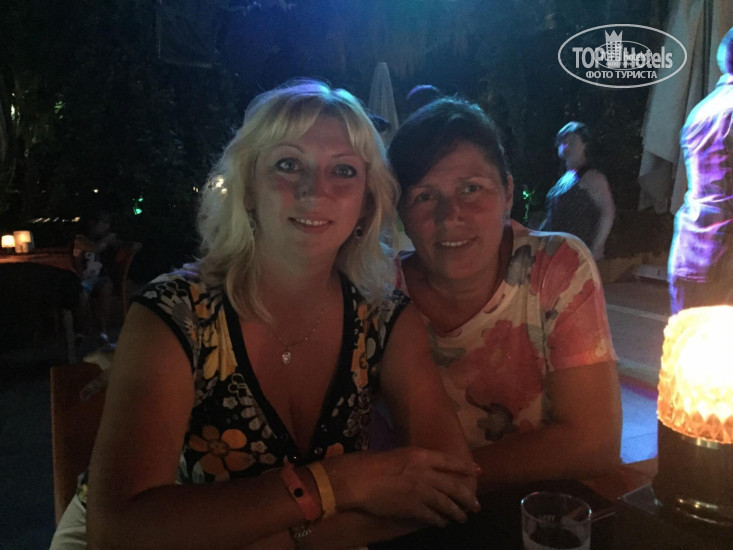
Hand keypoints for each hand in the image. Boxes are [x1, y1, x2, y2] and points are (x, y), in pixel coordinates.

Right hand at [323, 447, 479, 526]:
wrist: (357, 481)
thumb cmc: (370, 463)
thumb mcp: (396, 454)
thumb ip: (413, 461)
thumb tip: (421, 467)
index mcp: (420, 455)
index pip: (450, 461)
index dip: (466, 467)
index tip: (478, 471)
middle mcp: (426, 473)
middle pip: (455, 486)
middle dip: (468, 497)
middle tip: (476, 505)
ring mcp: (421, 492)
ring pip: (447, 504)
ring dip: (457, 512)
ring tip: (463, 517)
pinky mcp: (413, 509)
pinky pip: (432, 517)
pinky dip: (439, 521)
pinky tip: (442, 523)